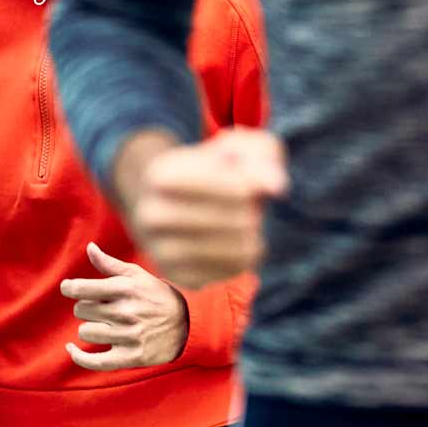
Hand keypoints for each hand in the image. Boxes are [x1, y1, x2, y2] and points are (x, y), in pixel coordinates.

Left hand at [60, 242, 187, 369]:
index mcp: (125, 289)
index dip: (69, 287)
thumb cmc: (157, 296)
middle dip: (86, 307)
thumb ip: (110, 264)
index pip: (82, 288)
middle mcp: (126, 312)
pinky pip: (95, 361)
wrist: (188, 325)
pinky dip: (79, 356)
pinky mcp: (132, 357)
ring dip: (90, 328)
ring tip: (104, 324)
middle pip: (82, 310)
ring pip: (86, 332)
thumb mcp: (137, 275)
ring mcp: (129, 336)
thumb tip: (89, 247)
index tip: (68, 288)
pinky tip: (71, 349)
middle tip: (101, 307)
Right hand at [122, 127, 285, 289]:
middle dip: (252, 215)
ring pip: (234, 252)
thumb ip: (259, 156)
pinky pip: (227, 274)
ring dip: (252, 240)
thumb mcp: (235, 150)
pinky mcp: (175, 276)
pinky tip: (236, 248)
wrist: (168, 202)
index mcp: (162, 176)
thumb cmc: (210, 171)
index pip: (235, 189)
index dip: (253, 188)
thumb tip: (276, 186)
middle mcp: (151, 214)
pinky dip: (242, 261)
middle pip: (237, 221)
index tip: (247, 187)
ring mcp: (159, 249)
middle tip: (249, 211)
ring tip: (247, 229)